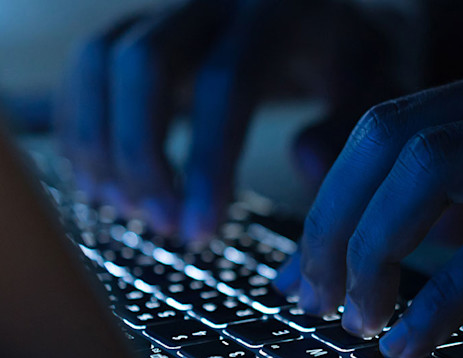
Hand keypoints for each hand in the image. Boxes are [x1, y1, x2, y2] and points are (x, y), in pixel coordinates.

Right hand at [54, 0, 417, 240]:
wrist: (334, 20)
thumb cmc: (357, 64)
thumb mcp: (379, 91)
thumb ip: (350, 128)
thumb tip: (307, 166)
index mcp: (275, 12)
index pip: (225, 82)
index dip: (205, 160)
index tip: (201, 229)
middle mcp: (213, 2)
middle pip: (143, 62)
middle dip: (142, 153)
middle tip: (163, 226)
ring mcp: (170, 12)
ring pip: (101, 60)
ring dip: (101, 141)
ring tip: (126, 209)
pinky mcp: (141, 31)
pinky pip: (88, 67)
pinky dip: (83, 126)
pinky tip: (103, 183)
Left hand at [277, 32, 462, 357]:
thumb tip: (407, 225)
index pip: (394, 125)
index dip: (333, 201)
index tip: (309, 269)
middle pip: (389, 140)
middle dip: (334, 227)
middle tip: (315, 300)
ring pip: (431, 172)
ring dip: (375, 254)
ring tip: (359, 322)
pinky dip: (448, 292)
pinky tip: (420, 336)